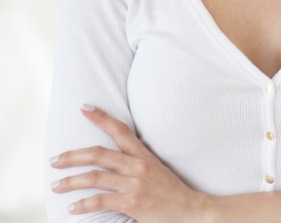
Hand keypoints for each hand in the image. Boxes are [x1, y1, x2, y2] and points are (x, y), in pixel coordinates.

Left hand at [49, 105, 207, 221]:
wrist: (189, 209)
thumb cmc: (171, 192)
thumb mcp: (156, 169)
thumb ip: (136, 162)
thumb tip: (115, 159)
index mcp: (143, 154)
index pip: (119, 129)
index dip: (100, 117)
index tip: (84, 108)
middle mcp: (137, 165)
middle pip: (98, 153)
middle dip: (72, 156)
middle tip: (54, 160)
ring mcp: (134, 183)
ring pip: (94, 177)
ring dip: (71, 181)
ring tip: (56, 185)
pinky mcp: (132, 202)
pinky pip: (101, 201)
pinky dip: (83, 204)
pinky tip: (72, 207)